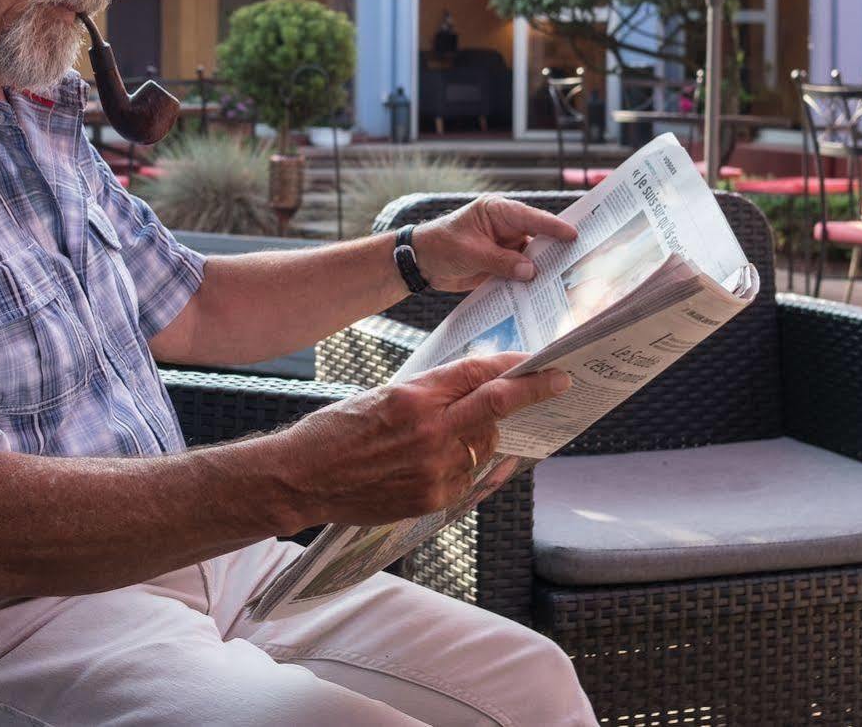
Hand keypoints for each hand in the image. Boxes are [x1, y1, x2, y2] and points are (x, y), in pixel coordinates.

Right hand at [276, 352, 569, 526]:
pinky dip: (474, 464)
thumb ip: (431, 393)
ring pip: (484, 446)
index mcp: (413, 398)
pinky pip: (470, 478)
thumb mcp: (383, 395)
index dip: (513, 365)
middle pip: (496, 407)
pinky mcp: (431, 500)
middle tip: (559, 382)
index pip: (477, 374)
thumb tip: (476, 386)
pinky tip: (466, 460)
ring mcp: (433, 471)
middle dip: (532, 393)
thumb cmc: (336, 431)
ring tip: (477, 431)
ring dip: (489, 434)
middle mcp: (429, 434)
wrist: (302, 479)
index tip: (541, 360)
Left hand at [409, 195, 577, 293]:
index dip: (553, 226)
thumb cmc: (441, 245)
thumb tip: (531, 272)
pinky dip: (531, 283)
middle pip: (538, 237)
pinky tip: (544, 294)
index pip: (531, 217)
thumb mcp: (470, 252)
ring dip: (545, 270)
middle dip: (556, 249)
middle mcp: (507, 227)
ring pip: (533, 258)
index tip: (573, 235)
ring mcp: (506, 247)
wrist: (422, 262)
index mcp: (498, 212)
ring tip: (566, 283)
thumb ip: (500, 261)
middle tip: (580, 260)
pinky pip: (522, 273)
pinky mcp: (503, 265)